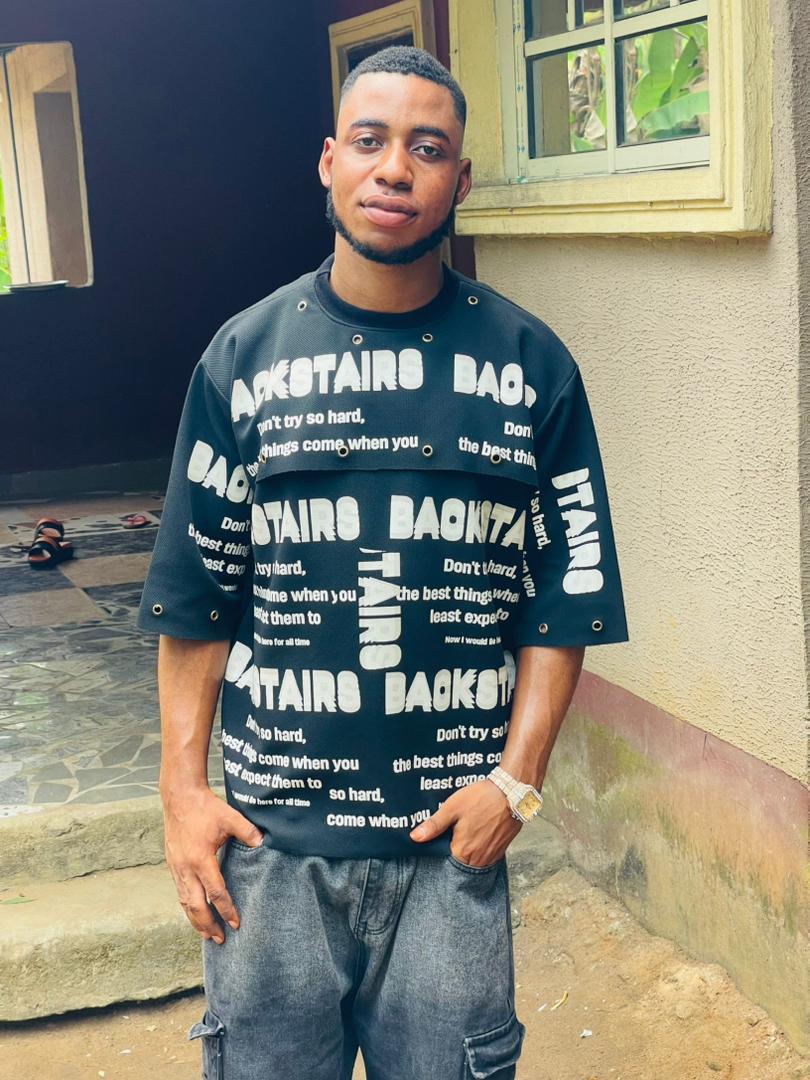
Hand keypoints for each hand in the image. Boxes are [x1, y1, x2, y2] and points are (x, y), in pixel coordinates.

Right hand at [161, 785, 263, 943]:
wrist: (179, 797)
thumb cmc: (206, 807)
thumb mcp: (230, 817)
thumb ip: (247, 832)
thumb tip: (263, 844)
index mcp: (201, 859)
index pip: (216, 892)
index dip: (226, 909)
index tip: (236, 923)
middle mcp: (186, 868)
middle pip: (196, 906)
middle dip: (208, 925)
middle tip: (220, 939)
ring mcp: (177, 868)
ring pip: (185, 902)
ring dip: (195, 920)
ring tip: (206, 934)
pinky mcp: (173, 865)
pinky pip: (180, 892)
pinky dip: (187, 907)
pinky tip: (194, 913)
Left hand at [409, 779, 522, 866]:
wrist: (512, 792)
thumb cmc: (482, 798)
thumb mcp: (452, 808)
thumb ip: (434, 825)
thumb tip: (415, 838)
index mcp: (463, 851)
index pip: (445, 859)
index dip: (442, 848)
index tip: (442, 837)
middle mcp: (478, 859)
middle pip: (460, 861)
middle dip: (456, 849)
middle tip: (456, 831)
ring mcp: (491, 856)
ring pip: (474, 860)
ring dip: (469, 850)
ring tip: (468, 831)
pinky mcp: (502, 850)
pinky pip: (486, 856)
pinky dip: (481, 848)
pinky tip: (479, 832)